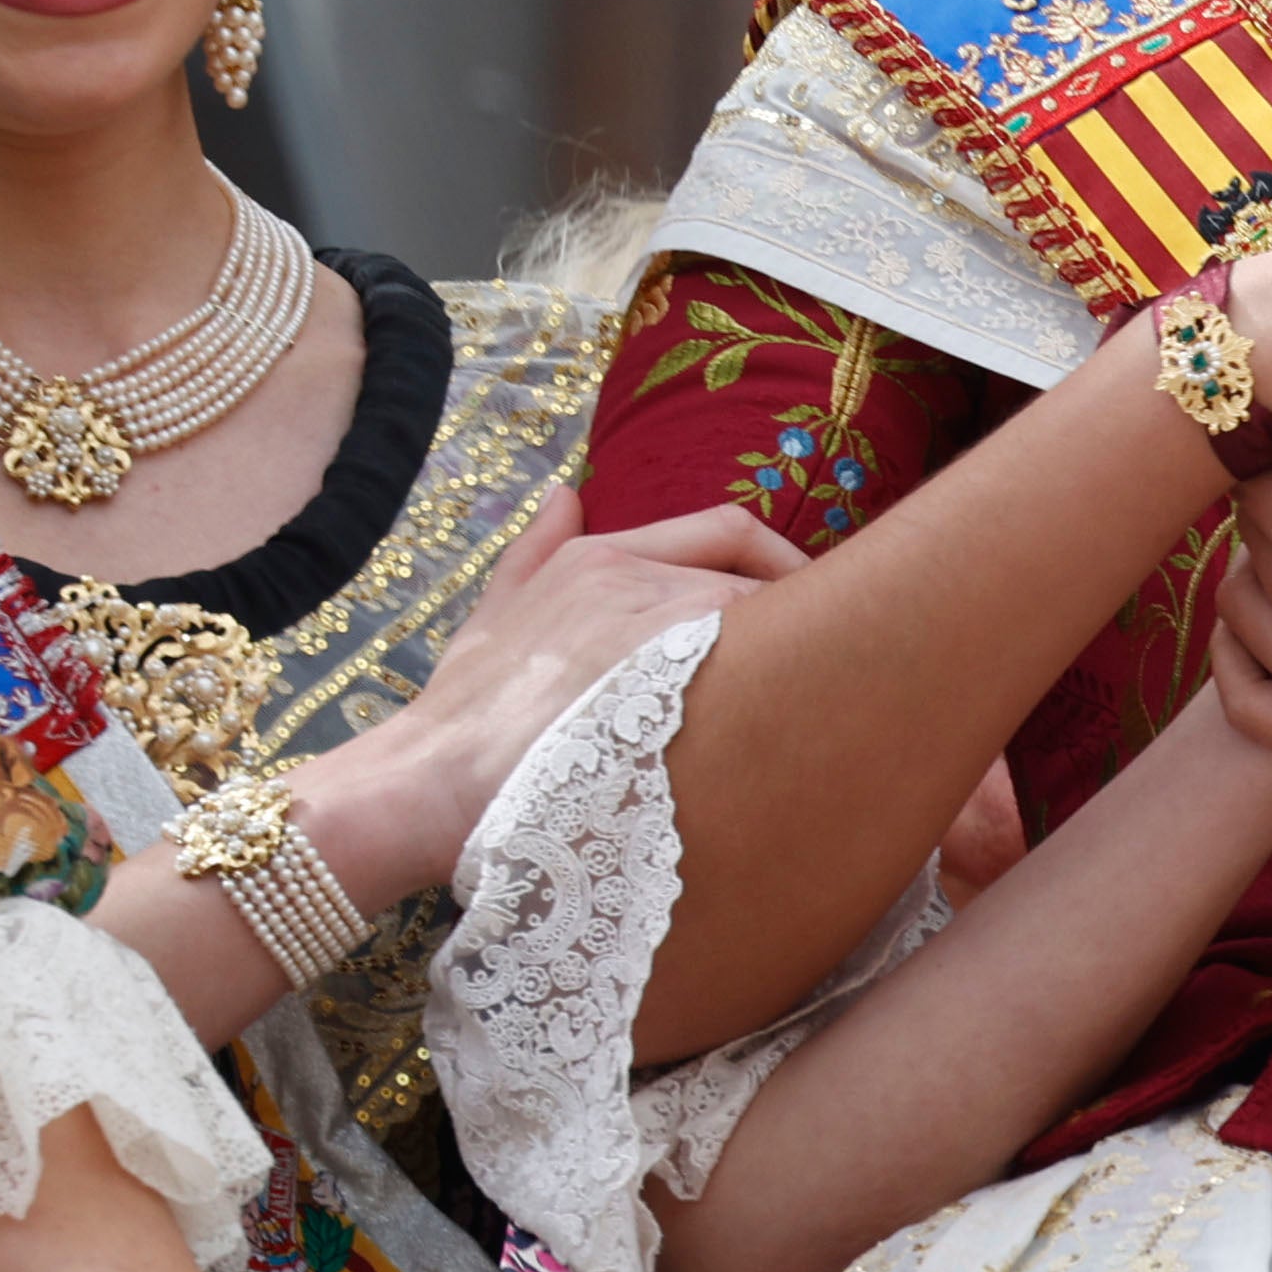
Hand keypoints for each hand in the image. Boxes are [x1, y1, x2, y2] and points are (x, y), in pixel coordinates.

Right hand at [322, 493, 806, 887]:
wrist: (429, 783)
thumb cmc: (463, 715)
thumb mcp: (494, 612)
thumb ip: (533, 549)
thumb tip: (566, 489)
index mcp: (602, 559)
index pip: (727, 528)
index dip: (781, 559)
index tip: (811, 598)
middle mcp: (640, 584)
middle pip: (761, 582)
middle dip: (808, 615)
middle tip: (842, 655)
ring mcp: (661, 639)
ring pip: (771, 633)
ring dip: (806, 663)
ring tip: (837, 699)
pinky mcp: (676, 699)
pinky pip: (762, 688)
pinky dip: (791, 703)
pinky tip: (809, 734)